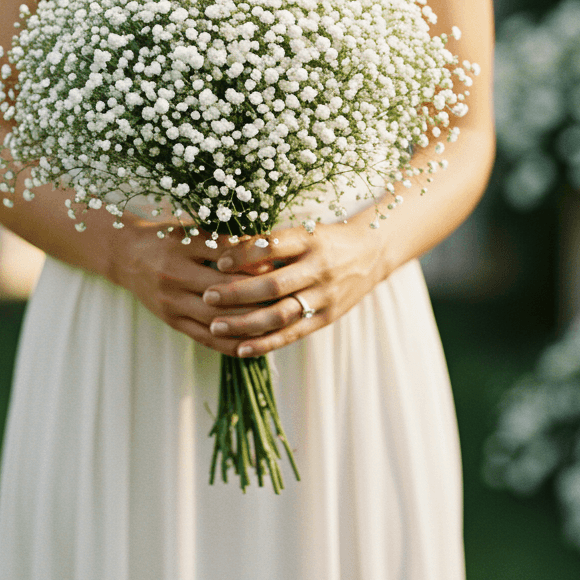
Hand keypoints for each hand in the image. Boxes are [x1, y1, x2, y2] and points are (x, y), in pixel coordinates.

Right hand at [109, 214, 278, 355]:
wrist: (127, 256)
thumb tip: (265, 254)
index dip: (255, 265)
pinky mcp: (172, 321)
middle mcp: (174, 277)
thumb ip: (225, 241)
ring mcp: (171, 303)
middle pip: (224, 292)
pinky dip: (231, 344)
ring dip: (249, 324)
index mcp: (182, 249)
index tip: (282, 268)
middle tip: (289, 299)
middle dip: (258, 297)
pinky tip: (254, 345)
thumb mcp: (192, 230)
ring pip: (217, 320)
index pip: (227, 258)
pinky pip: (205, 338)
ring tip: (279, 324)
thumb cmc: (168, 238)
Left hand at [200, 212, 388, 357]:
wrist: (371, 253)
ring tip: (215, 326)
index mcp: (309, 240)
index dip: (243, 254)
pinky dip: (265, 343)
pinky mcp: (326, 317)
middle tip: (207, 296)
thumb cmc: (325, 239)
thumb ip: (269, 242)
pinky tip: (240, 349)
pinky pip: (292, 334)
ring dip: (245, 323)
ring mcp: (324, 296)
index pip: (273, 246)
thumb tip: (222, 249)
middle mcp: (317, 268)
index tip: (218, 261)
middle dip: (236, 293)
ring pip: (280, 314)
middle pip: (273, 285)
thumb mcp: (302, 230)